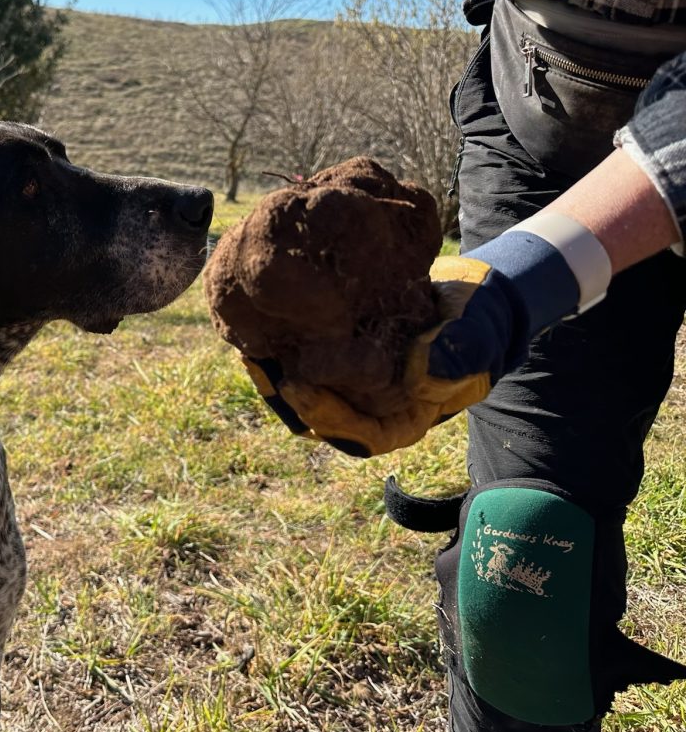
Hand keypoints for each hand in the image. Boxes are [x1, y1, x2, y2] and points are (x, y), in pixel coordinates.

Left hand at [243, 215, 602, 456]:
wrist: (472, 297)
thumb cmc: (481, 324)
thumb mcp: (478, 339)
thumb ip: (458, 357)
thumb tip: (421, 375)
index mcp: (402, 419)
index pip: (359, 434)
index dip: (327, 417)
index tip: (300, 386)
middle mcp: (370, 407)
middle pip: (320, 415)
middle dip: (287, 396)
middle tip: (261, 364)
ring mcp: (352, 382)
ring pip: (305, 388)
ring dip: (277, 371)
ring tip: (252, 344)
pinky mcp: (338, 352)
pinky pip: (304, 356)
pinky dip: (284, 343)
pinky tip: (261, 323)